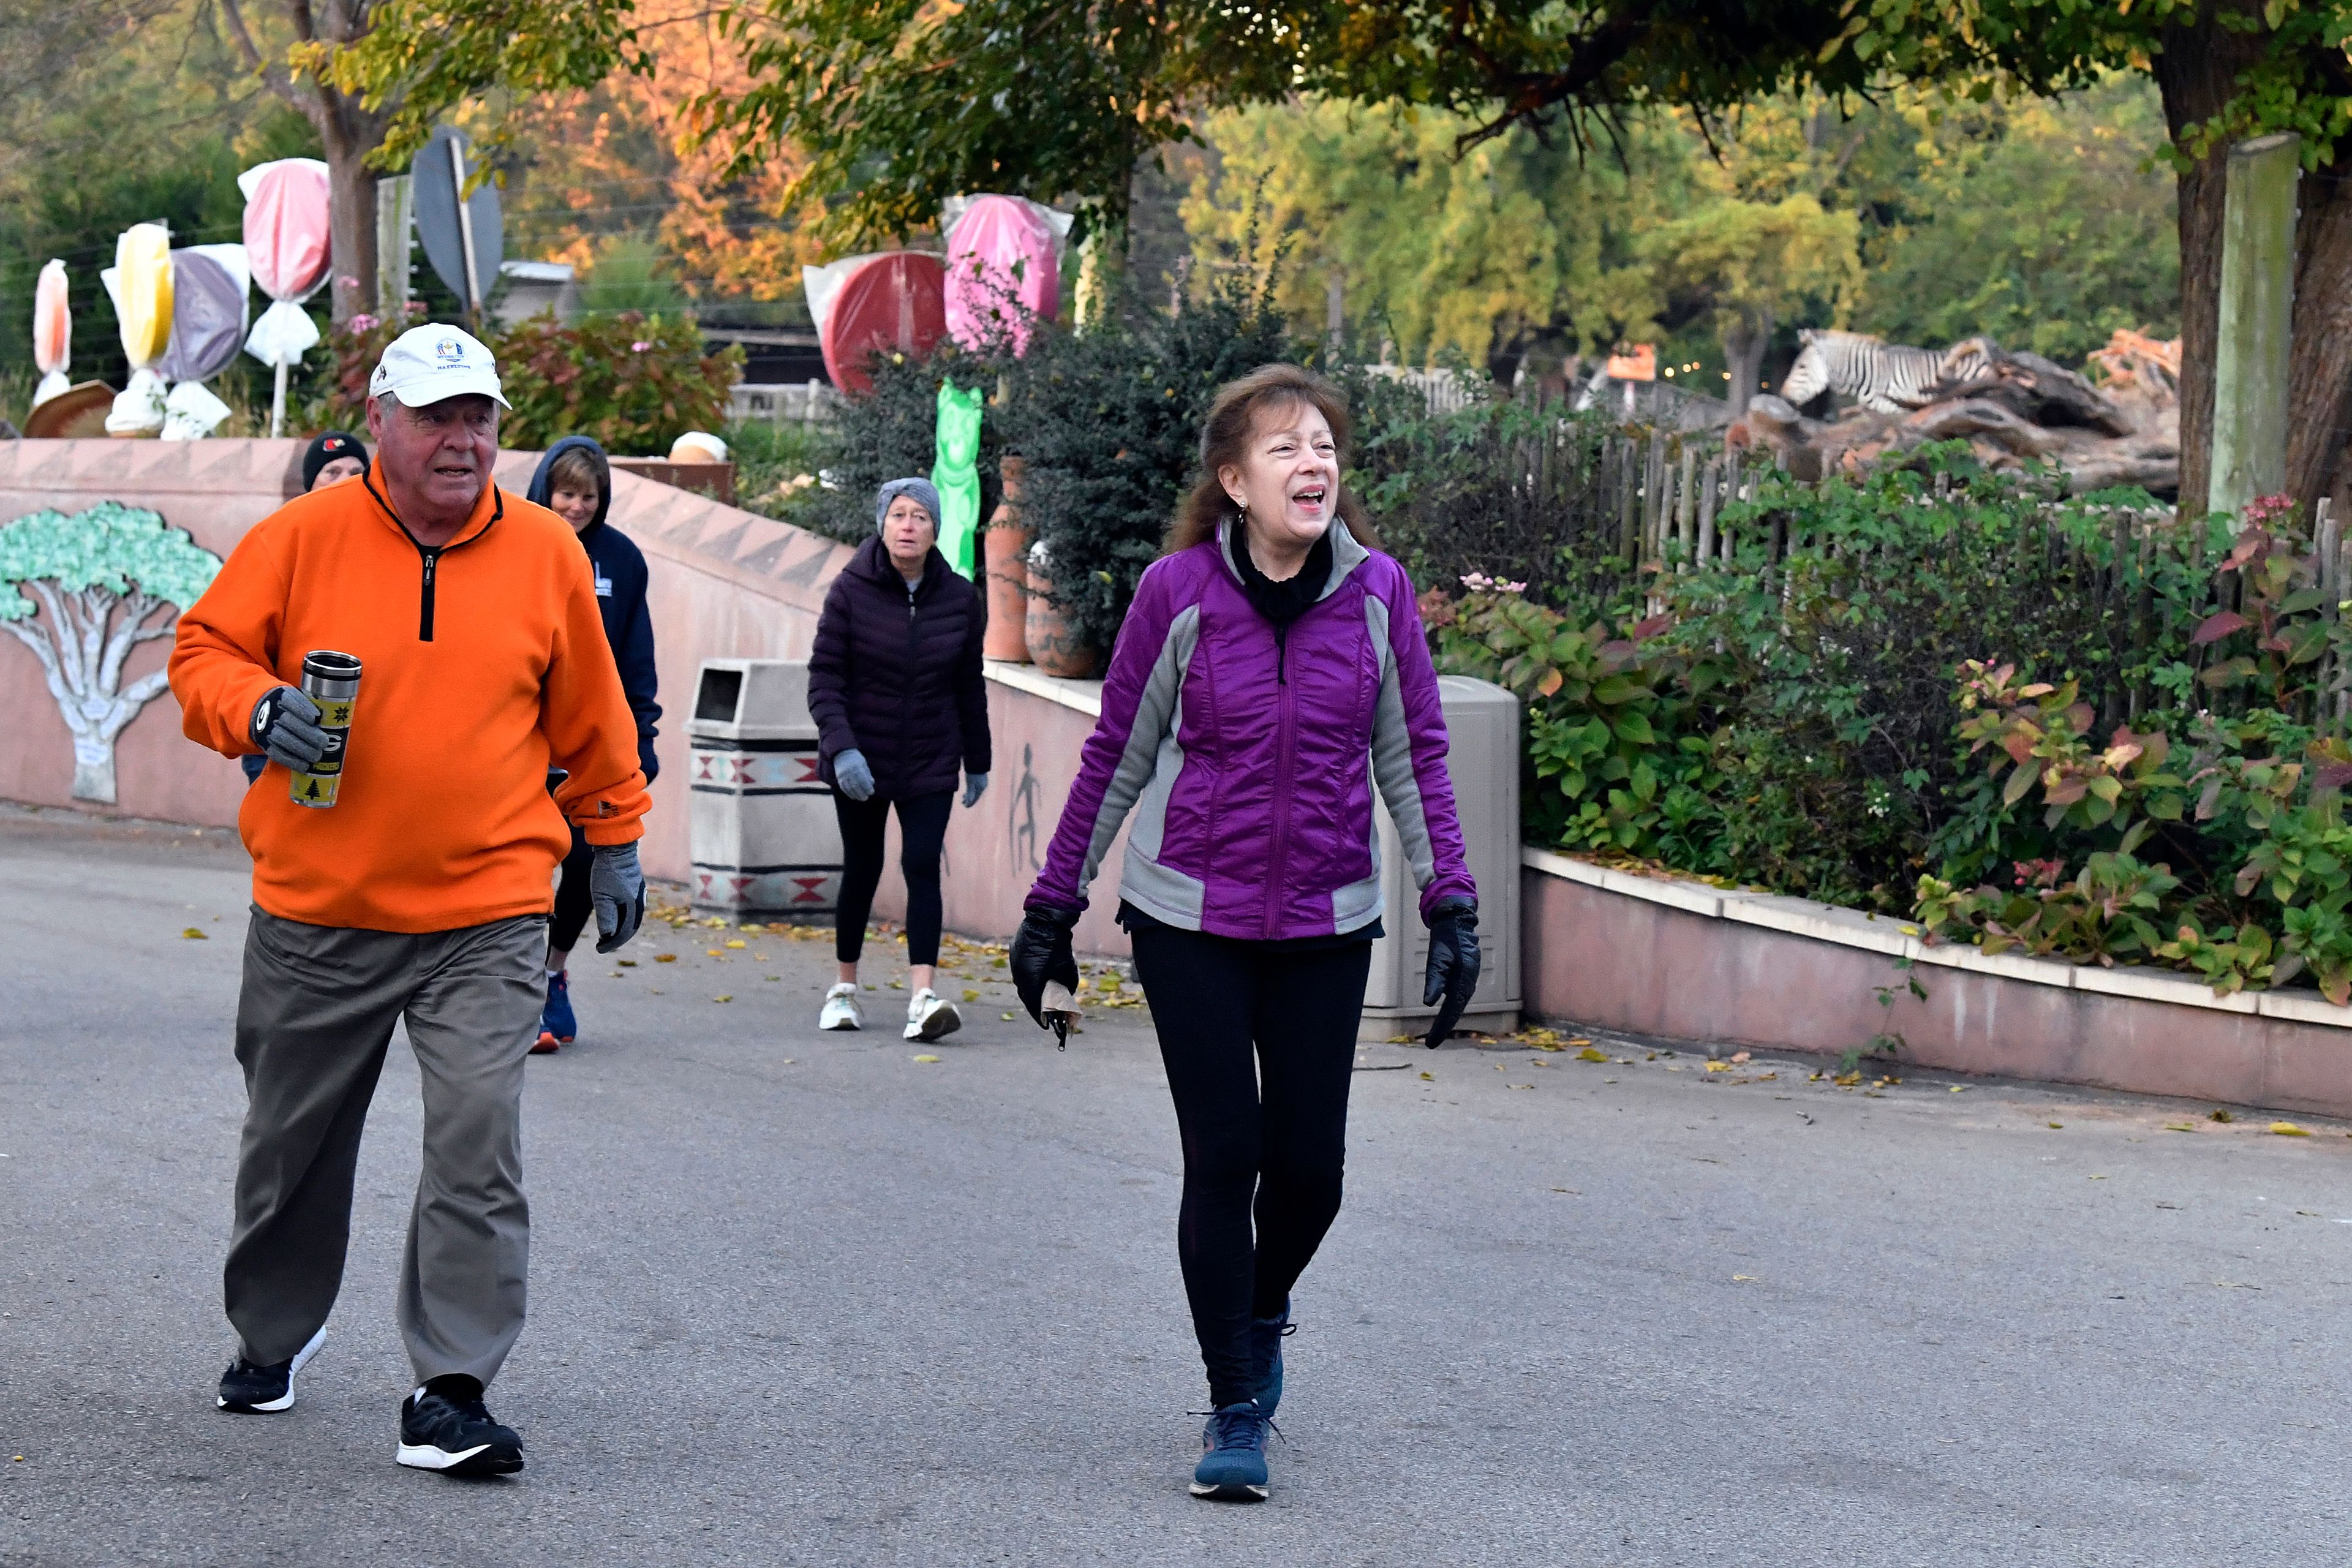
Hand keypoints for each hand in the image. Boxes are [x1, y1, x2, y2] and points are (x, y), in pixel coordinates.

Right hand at [249, 686, 327, 771]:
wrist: (261, 711)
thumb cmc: (291, 706)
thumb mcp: (298, 698)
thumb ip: (313, 704)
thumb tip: (336, 715)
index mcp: (282, 696)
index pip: (291, 700)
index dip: (304, 709)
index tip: (316, 718)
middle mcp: (273, 712)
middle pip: (288, 722)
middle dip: (307, 733)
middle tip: (323, 742)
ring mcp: (267, 728)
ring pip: (283, 738)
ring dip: (301, 749)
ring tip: (317, 756)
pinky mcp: (266, 743)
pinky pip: (276, 753)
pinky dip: (291, 761)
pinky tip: (304, 765)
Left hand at [590, 842, 645, 952]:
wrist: (617, 848)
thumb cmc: (607, 872)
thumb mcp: (601, 896)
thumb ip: (606, 917)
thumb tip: (608, 936)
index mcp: (633, 907)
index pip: (623, 933)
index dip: (611, 944)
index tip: (598, 949)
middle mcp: (639, 903)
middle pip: (630, 928)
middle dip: (617, 938)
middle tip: (602, 943)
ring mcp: (639, 895)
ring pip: (632, 919)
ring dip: (621, 928)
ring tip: (607, 933)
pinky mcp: (637, 888)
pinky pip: (632, 909)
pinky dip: (623, 917)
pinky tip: (614, 915)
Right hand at [834, 748, 874, 801]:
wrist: (842, 753)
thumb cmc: (855, 758)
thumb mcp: (863, 763)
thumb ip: (867, 773)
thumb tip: (872, 783)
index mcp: (856, 767)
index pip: (863, 780)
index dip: (867, 787)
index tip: (871, 792)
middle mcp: (849, 771)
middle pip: (855, 785)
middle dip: (861, 793)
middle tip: (866, 798)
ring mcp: (843, 775)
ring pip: (849, 788)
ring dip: (855, 795)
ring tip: (860, 799)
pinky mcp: (838, 777)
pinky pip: (843, 787)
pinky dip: (848, 793)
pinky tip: (853, 796)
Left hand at [961, 771, 988, 808]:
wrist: (975, 761)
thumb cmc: (972, 772)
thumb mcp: (970, 783)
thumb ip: (970, 792)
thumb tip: (969, 801)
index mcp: (981, 787)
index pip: (976, 797)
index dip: (970, 802)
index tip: (966, 806)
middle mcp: (982, 786)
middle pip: (975, 795)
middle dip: (969, 800)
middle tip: (963, 803)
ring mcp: (980, 782)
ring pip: (974, 792)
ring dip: (968, 796)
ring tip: (962, 799)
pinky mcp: (977, 779)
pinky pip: (973, 788)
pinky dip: (969, 791)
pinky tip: (964, 794)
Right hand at [1010, 904, 1080, 1041]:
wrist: (1046, 919)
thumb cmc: (1059, 945)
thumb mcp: (1067, 968)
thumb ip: (1066, 986)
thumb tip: (1066, 998)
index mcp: (1032, 978)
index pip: (1035, 1003)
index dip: (1042, 1017)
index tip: (1047, 1026)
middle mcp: (1020, 973)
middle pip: (1027, 997)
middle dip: (1036, 1008)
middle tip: (1045, 1017)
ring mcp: (1015, 964)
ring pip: (1022, 985)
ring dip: (1031, 994)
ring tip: (1040, 1001)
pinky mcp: (1014, 956)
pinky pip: (1020, 974)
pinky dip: (1028, 981)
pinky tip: (1035, 984)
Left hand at [1422, 897, 1480, 1047]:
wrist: (1457, 922)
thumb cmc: (1446, 938)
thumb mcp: (1437, 957)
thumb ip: (1434, 979)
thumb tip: (1429, 1003)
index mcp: (1465, 978)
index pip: (1453, 1009)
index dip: (1442, 1026)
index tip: (1432, 1042)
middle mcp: (1469, 982)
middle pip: (1456, 1010)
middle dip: (1444, 1027)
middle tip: (1431, 1044)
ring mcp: (1469, 980)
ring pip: (1457, 1005)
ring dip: (1448, 1019)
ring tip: (1435, 1035)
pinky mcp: (1465, 978)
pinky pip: (1457, 997)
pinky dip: (1450, 1009)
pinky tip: (1443, 1016)